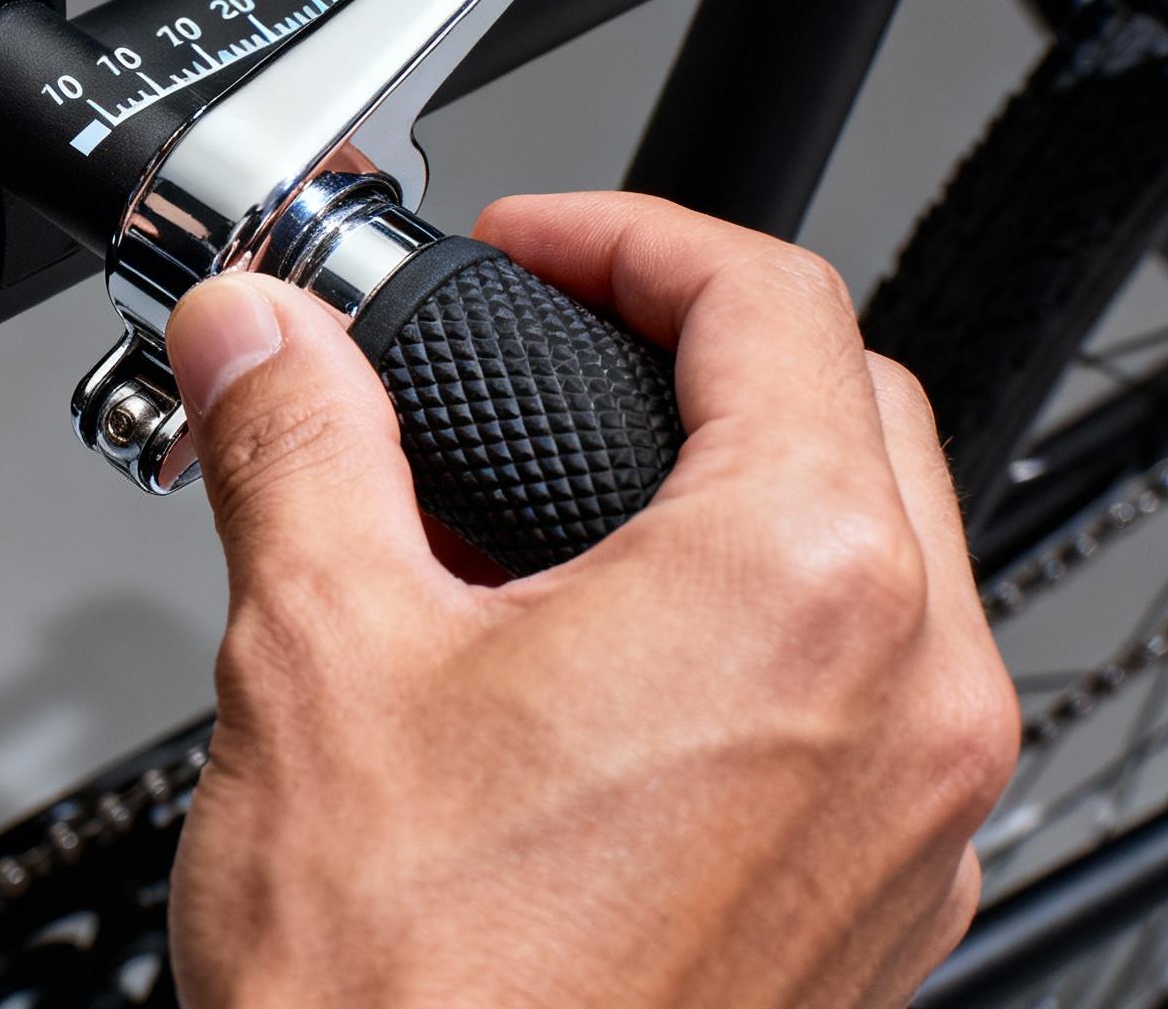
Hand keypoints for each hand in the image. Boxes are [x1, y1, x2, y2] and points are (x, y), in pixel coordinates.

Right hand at [163, 192, 1017, 1007]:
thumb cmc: (417, 997)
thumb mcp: (316, 651)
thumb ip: (294, 440)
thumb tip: (256, 334)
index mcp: (797, 592)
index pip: (768, 302)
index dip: (625, 235)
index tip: (527, 249)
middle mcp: (907, 703)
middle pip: (846, 410)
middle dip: (690, 343)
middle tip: (543, 343)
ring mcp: (911, 819)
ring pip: (872, 555)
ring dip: (726, 481)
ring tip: (551, 498)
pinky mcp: (873, 906)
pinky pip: (859, 695)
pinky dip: (751, 621)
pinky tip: (595, 664)